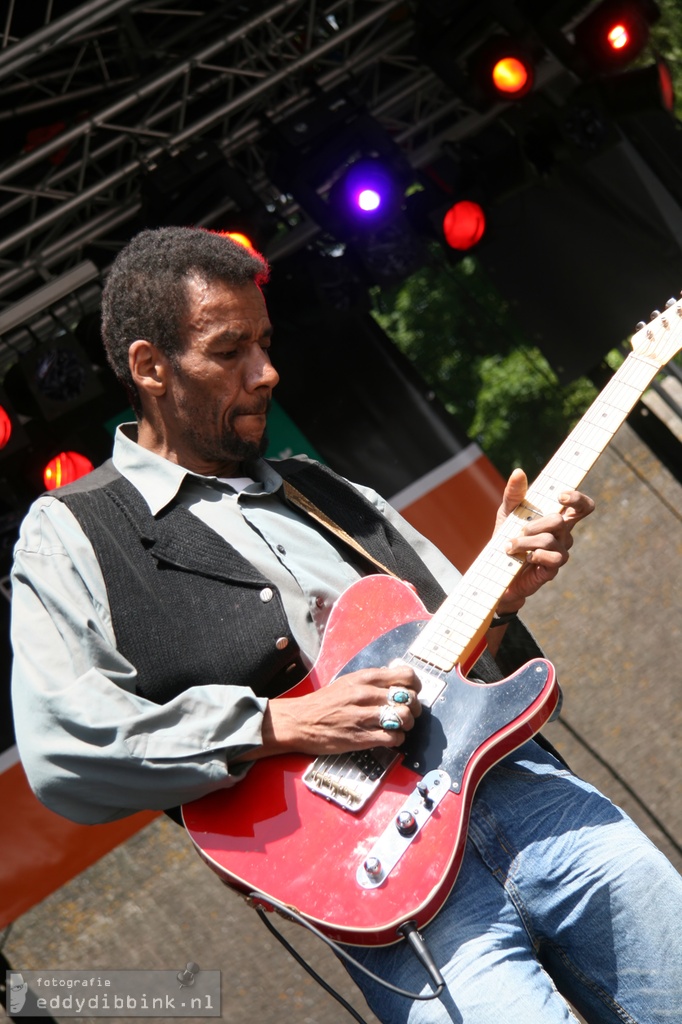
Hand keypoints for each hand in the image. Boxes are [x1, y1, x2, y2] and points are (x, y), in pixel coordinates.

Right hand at [254, 663, 421, 759]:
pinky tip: (389, 738)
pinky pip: (393, 738)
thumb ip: (371, 682)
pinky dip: (396, 740)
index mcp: (364, 678)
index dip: (415, 686)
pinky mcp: (360, 738)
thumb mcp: (347, 682)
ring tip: (398, 727)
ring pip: (404, 717)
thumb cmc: (324, 702)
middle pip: (409, 698)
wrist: (298, 721)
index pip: (406, 675)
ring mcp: (363, 717)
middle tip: (407, 714)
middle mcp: (366, 694)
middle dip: (414, 708)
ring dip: (407, 725)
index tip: (412, 693)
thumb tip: (397, 683)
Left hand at [494, 467, 594, 612]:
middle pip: (560, 520)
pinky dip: (535, 555)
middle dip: (535, 524)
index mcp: (558, 519)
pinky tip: (524, 558)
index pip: (582, 507)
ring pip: (551, 540)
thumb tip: (518, 472)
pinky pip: (552, 558)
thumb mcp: (507, 513)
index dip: (577, 499)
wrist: (495, 569)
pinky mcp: (552, 570)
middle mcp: (563, 535)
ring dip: (526, 541)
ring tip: (510, 546)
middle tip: (519, 530)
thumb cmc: (506, 538)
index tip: (559, 496)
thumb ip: (514, 494)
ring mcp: (560, 553)